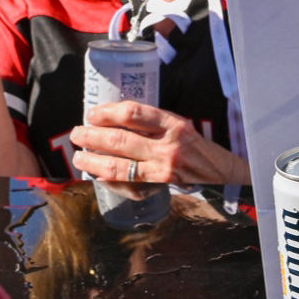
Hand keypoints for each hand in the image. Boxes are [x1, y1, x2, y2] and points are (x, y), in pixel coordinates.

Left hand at [70, 101, 251, 184]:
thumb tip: (113, 118)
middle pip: (121, 140)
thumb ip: (152, 122)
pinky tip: (98, 176)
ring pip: (121, 166)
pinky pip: (130, 185)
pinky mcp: (161, 185)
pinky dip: (111, 181)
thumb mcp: (178, 124)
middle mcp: (168, 145)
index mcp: (172, 123)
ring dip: (95, 162)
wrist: (221, 171)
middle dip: (93, 137)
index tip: (92, 114)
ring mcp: (164, 168)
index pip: (134, 113)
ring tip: (80, 158)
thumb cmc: (195, 144)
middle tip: (77, 134)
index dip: (108, 113)